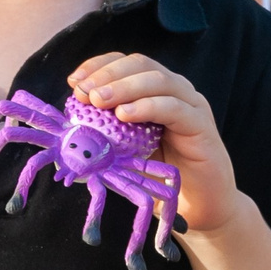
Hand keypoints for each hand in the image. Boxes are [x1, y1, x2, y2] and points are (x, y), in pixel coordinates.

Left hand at [68, 52, 243, 233]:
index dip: (99, 66)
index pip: (126, 64)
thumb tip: (69, 121)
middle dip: (108, 74)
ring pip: (158, 80)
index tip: (74, 81)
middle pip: (141, 65)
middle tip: (84, 92)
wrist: (198, 205)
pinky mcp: (202, 124)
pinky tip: (125, 115)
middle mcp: (175, 90)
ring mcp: (191, 104)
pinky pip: (175, 108)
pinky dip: (148, 106)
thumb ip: (106, 130)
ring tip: (97, 101)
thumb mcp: (125, 148)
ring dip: (124, 87)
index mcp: (155, 90)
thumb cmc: (158, 175)